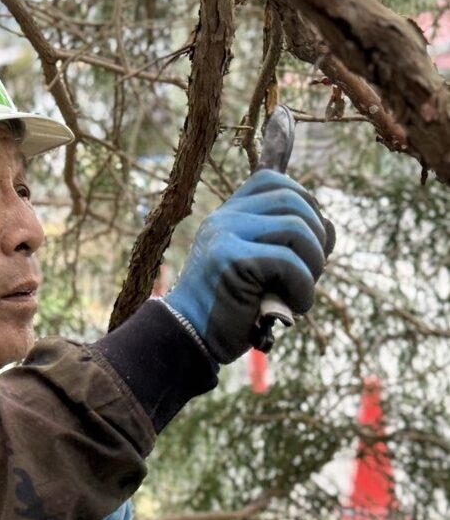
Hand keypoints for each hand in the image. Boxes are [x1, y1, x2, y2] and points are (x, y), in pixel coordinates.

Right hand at [165, 170, 334, 363]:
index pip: (273, 181)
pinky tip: (294, 308)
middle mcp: (223, 218)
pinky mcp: (232, 260)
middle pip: (293, 201)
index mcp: (226, 215)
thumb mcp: (261, 269)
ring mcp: (225, 236)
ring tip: (300, 293)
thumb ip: (289, 244)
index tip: (306, 242)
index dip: (303, 204)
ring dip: (314, 265)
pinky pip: (291, 262)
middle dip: (317, 238)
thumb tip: (329, 226)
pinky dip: (304, 289)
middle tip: (308, 273)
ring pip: (298, 228)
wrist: (190, 338)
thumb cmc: (230, 308)